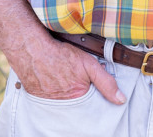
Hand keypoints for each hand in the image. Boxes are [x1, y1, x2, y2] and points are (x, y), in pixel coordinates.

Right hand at [10, 36, 125, 103]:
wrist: (31, 49)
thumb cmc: (60, 54)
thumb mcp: (89, 64)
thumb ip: (106, 82)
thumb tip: (121, 100)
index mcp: (78, 96)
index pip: (91, 103)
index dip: (92, 92)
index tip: (90, 83)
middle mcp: (64, 103)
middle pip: (77, 101)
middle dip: (78, 92)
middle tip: (73, 77)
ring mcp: (49, 100)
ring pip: (62, 99)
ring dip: (64, 91)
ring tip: (62, 75)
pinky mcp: (37, 96)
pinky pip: (48, 97)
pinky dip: (51, 89)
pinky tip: (52, 78)